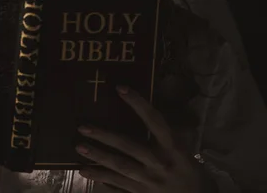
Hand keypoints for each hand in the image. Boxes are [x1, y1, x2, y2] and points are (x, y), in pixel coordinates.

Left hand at [75, 86, 216, 192]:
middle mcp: (160, 164)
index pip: (155, 121)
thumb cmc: (193, 176)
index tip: (120, 88)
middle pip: (129, 147)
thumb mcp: (185, 153)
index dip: (138, 104)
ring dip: (97, 157)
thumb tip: (145, 114)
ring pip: (119, 167)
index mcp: (173, 149)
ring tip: (79, 148)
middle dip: (104, 136)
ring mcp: (149, 182)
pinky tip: (86, 171)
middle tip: (83, 127)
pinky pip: (118, 187)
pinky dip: (102, 179)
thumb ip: (166, 137)